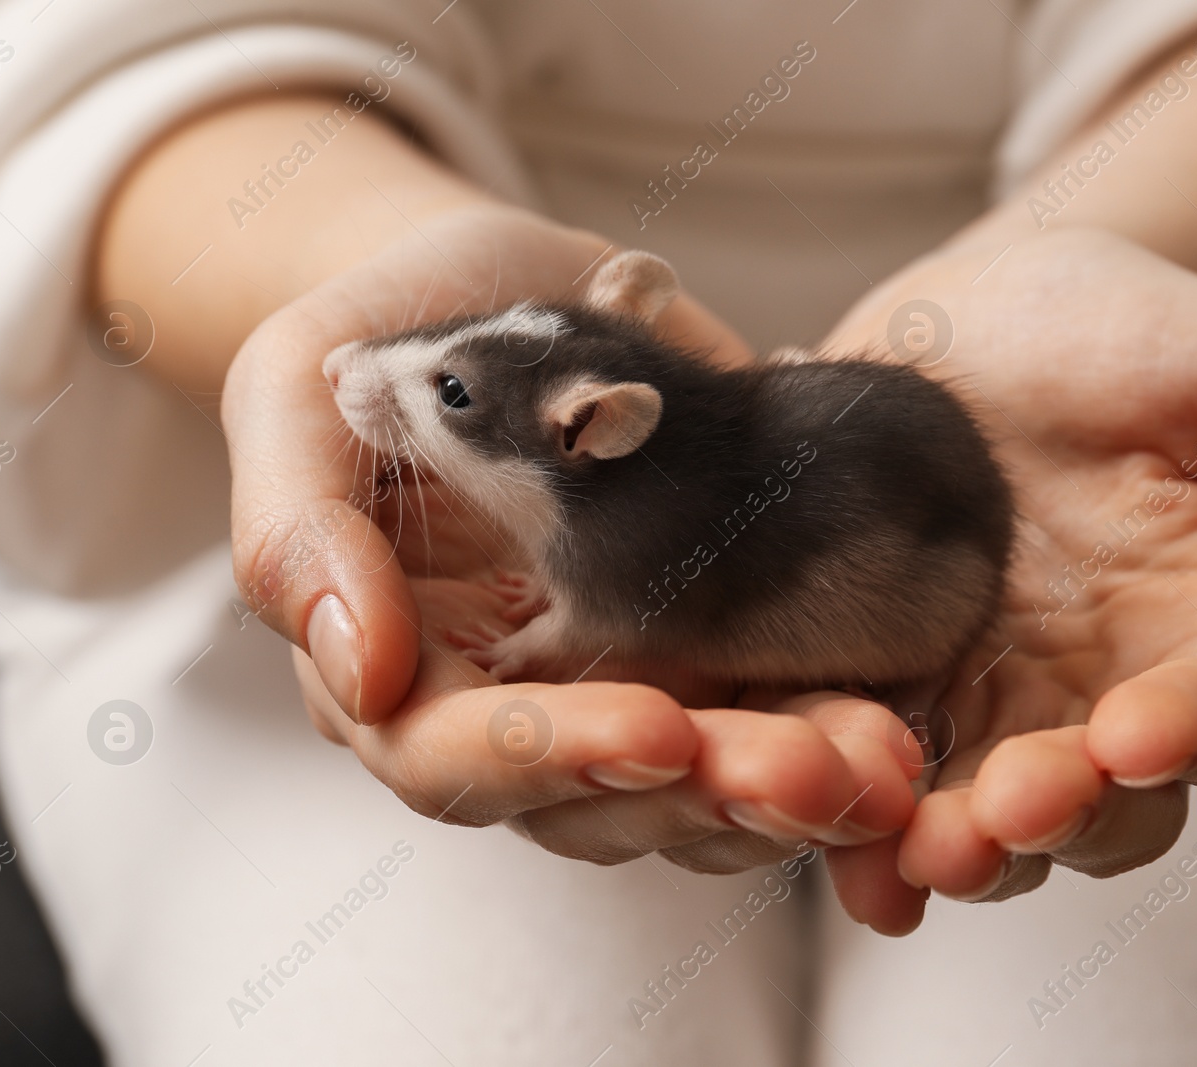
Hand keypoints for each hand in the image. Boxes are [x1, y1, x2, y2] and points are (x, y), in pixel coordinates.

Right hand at [224, 204, 917, 872]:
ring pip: (688, 795)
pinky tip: (896, 725)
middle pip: (591, 803)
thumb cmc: (381, 331)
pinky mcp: (699, 659)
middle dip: (704, 794)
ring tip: (879, 760)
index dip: (547, 757)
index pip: (451, 759)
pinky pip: (760, 731)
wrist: (496, 288)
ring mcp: (606, 692)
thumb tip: (362, 671)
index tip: (656, 725)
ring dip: (784, 791)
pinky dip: (827, 739)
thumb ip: (299, 529)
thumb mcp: (299, 390)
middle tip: (813, 771)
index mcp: (392, 672)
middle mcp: (502, 711)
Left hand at [814, 227, 1196, 932]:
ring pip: (981, 814)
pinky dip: (850, 817)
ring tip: (912, 852)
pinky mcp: (885, 678)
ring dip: (953, 845)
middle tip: (1009, 810)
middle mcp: (1098, 693)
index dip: (1185, 738)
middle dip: (1056, 818)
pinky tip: (829, 835)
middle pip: (1098, 805)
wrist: (993, 297)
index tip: (1133, 737)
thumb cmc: (1144, 332)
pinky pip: (871, 764)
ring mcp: (985, 696)